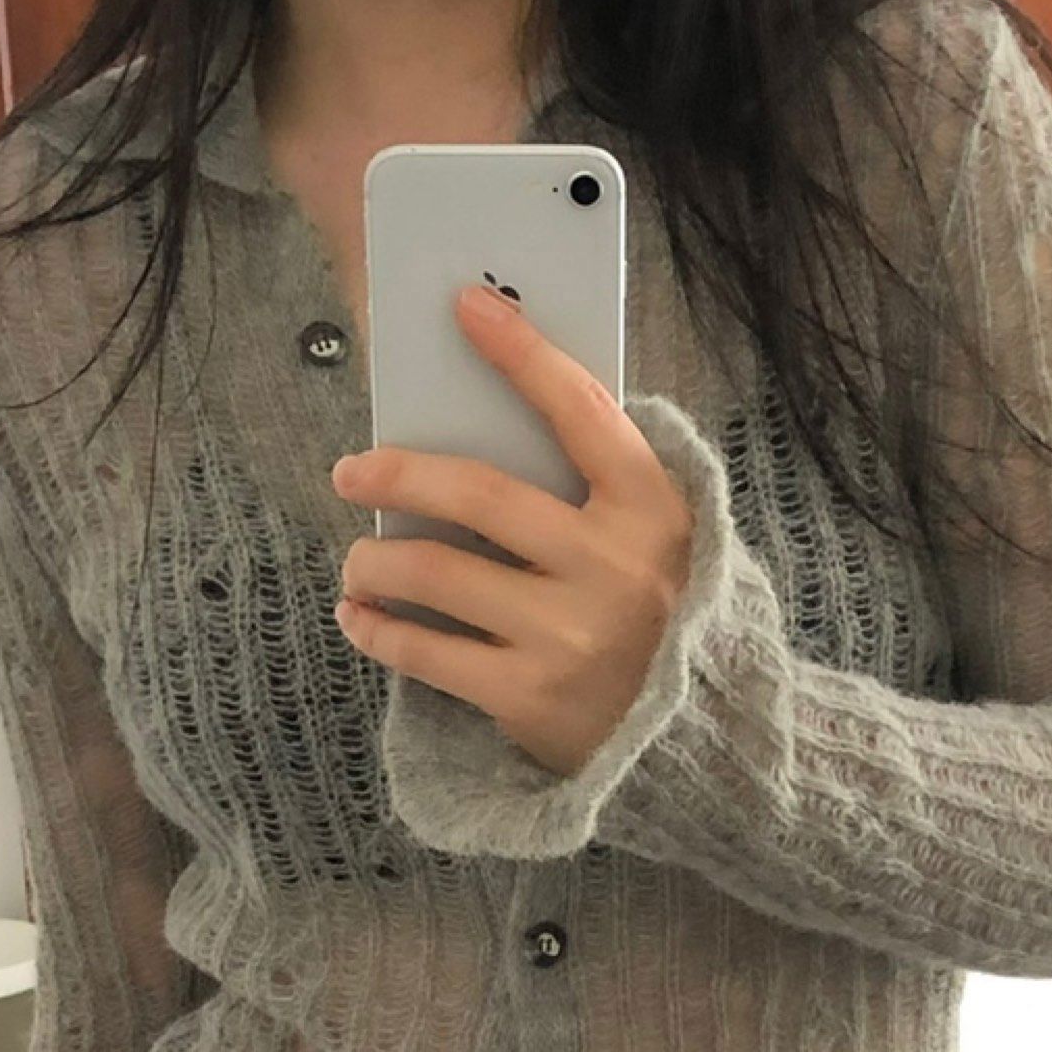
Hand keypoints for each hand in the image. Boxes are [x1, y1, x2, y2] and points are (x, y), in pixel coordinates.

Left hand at [331, 284, 694, 777]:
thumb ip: (598, 488)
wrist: (700, 746)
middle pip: (479, 494)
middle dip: (399, 473)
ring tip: (358, 564)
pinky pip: (425, 653)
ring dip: (374, 562)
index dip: (521, 353)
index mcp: (652, 512)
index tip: (466, 305)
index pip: (580, 410)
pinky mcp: (530, 698)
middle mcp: (612, 569)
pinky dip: (378, 630)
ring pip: (435, 573)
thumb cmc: (662, 625)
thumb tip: (486, 418)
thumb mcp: (661, 544)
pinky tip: (361, 618)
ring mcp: (569, 636)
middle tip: (352, 472)